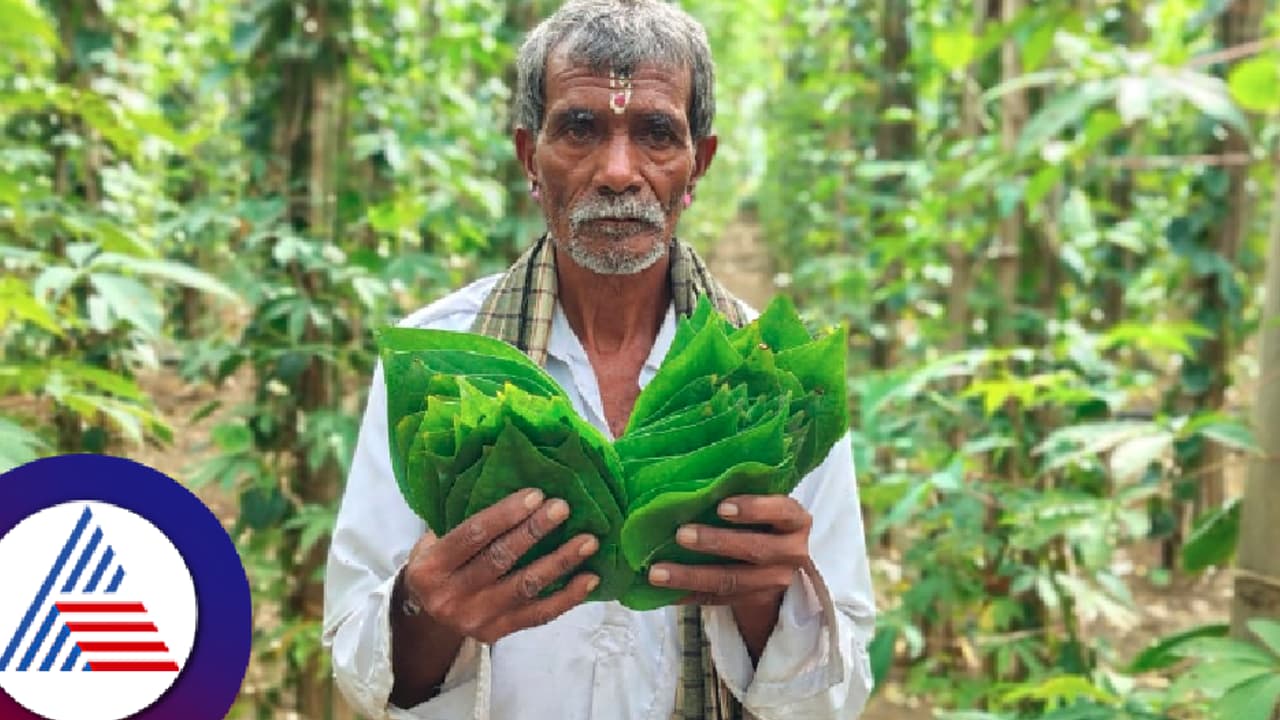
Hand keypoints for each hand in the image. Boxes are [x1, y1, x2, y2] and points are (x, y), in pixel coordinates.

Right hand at [401, 488, 598, 643]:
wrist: (428, 621)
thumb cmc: (438, 566)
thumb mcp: (432, 543)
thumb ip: (462, 520)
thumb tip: (510, 483)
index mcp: (430, 567)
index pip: (472, 535)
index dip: (505, 514)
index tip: (536, 495)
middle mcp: (449, 597)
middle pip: (500, 559)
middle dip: (535, 531)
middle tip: (563, 508)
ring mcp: (475, 619)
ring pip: (525, 587)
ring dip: (559, 562)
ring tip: (588, 541)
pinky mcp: (497, 633)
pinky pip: (538, 615)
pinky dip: (567, 597)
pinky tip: (589, 578)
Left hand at [647, 495, 811, 606]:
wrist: (781, 562)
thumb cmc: (764, 519)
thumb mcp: (765, 503)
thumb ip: (740, 492)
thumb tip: (691, 480)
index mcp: (795, 520)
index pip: (781, 511)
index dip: (753, 509)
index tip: (721, 506)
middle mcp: (792, 553)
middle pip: (754, 549)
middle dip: (715, 542)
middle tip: (680, 534)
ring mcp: (775, 581)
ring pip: (731, 581)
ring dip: (691, 576)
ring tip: (657, 572)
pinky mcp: (754, 601)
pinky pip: (717, 600)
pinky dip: (688, 595)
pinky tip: (663, 592)